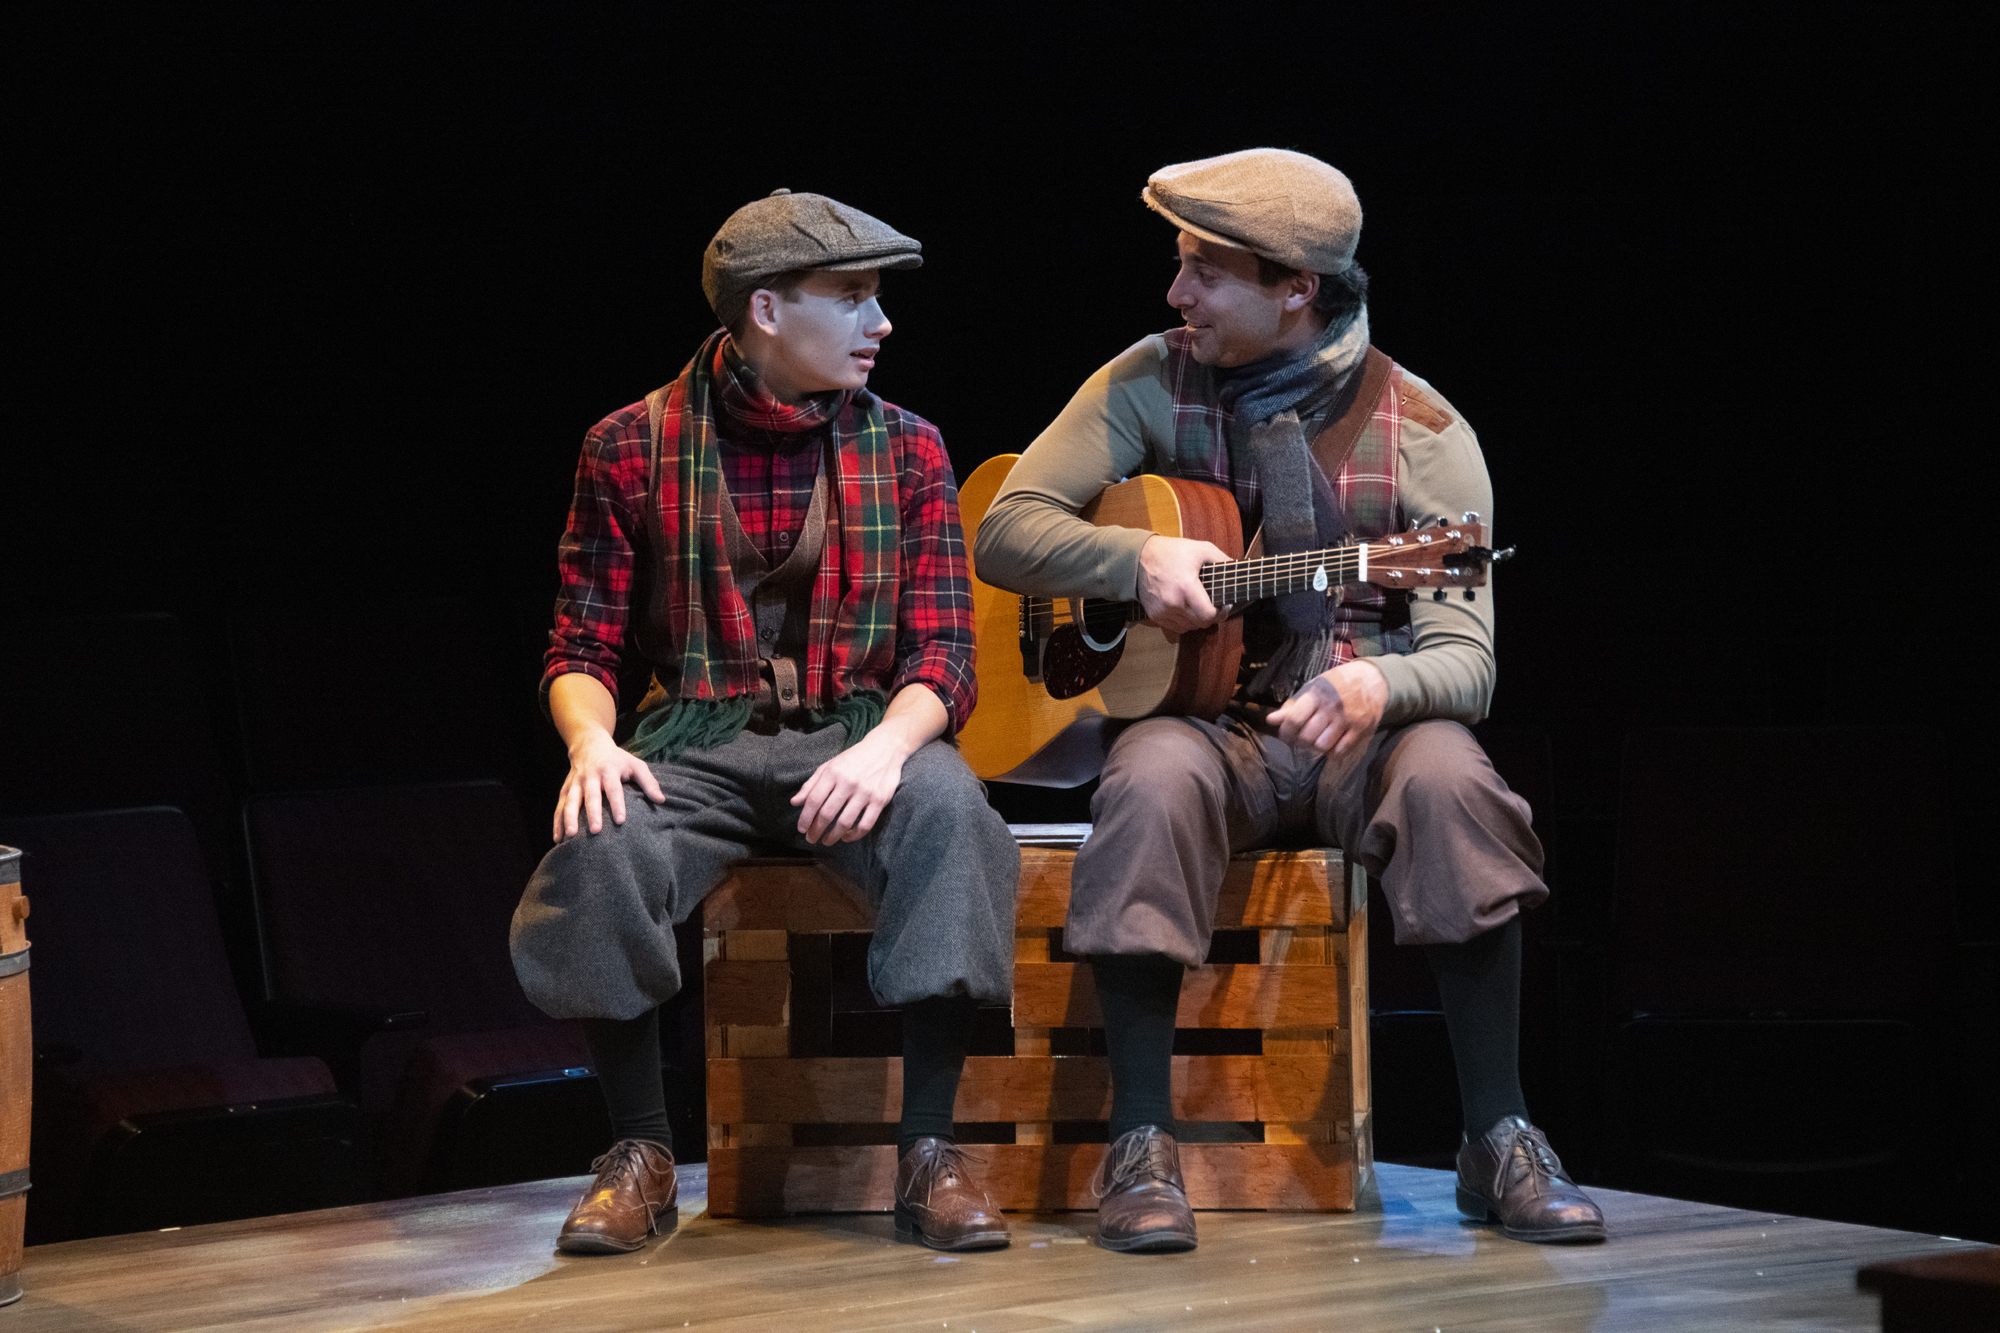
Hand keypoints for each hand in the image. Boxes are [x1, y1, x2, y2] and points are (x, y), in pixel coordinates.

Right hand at [554, 730, 664, 839]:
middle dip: (592, 813)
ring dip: (569, 818)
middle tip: (595, 831)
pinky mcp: (566, 789)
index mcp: (609, 770)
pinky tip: (558, 839)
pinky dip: (557, 822)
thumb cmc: (617, 759)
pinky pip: (560, 806)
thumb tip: (662, 800)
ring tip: (571, 836)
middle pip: (590, 796)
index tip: (621, 821)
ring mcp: (576, 783)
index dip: (617, 804)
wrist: (589, 744)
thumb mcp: (635, 765)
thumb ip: (648, 782)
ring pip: (571, 801)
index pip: (614, 789)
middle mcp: (590, 776)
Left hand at [790, 728, 910, 844]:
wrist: (885, 748)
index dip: (805, 818)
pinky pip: (865, 824)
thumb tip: (794, 802)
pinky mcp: (880, 800)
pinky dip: (854, 835)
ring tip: (826, 841)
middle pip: (827, 813)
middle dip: (816, 830)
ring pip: (845, 822)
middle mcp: (848, 782)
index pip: (814, 800)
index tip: (802, 829)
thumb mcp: (830, 766)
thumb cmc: (853, 759)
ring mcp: (865, 792)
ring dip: (833, 836)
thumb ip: (812, 784)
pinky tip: (846, 836)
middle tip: (811, 839)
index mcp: (833, 772)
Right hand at [1136, 534, 1233, 633]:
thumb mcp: (1200, 548)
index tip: (1224, 605)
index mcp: (1185, 586)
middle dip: (1211, 616)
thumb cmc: (1171, 552)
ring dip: (1198, 619)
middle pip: (1200, 623)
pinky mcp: (1155, 615)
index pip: (1207, 615)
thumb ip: (1221, 558)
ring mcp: (1163, 611)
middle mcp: (1173, 602)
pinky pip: (1177, 627)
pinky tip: (1186, 609)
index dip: (1220, 614)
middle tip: (1214, 605)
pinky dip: (1185, 622)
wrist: (1140, 558)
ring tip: (1199, 606)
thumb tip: (1237, 568)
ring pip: (1189, 627)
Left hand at [1266, 659, 1387, 757]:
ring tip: (1315, 743)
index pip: (1294, 719)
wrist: (1372, 679)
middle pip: (1307, 736)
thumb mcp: (1314, 687)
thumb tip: (1270, 720)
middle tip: (1300, 742)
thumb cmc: (1337, 683)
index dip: (1286, 732)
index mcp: (1317, 695)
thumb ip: (1293, 705)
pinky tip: (1330, 745)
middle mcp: (1332, 707)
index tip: (1285, 737)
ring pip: (1322, 745)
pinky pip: (1340, 750)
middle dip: (1299, 742)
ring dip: (1315, 748)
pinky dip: (1332, 752)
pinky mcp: (1361, 729)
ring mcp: (1347, 719)